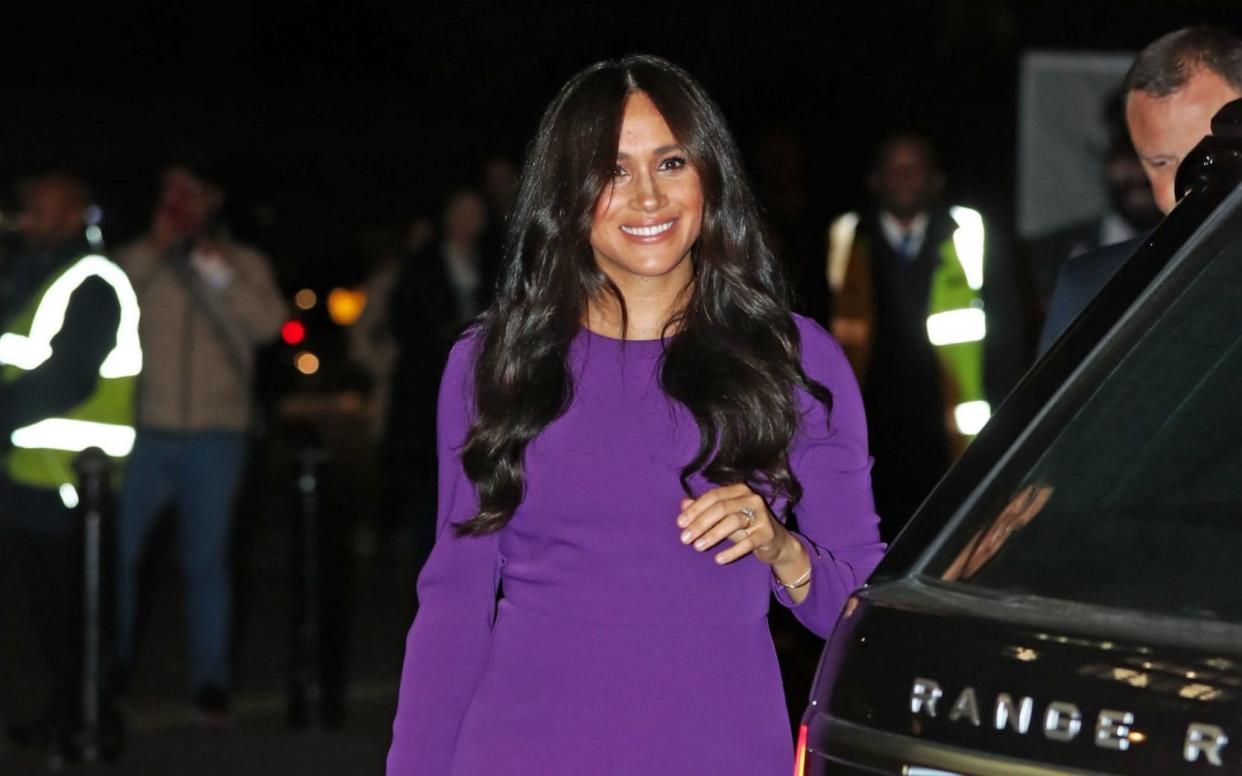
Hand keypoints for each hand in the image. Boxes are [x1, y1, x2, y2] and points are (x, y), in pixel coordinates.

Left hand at [675, 484, 798, 566]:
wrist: (776, 543)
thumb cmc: (746, 527)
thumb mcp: (723, 518)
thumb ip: (704, 510)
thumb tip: (683, 504)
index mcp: (738, 490)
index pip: (713, 496)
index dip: (695, 509)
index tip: (680, 524)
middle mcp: (751, 498)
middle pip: (721, 508)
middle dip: (700, 523)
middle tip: (684, 538)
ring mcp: (762, 515)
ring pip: (733, 522)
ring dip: (713, 535)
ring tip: (697, 547)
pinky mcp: (768, 533)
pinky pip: (748, 542)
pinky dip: (732, 551)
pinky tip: (718, 559)